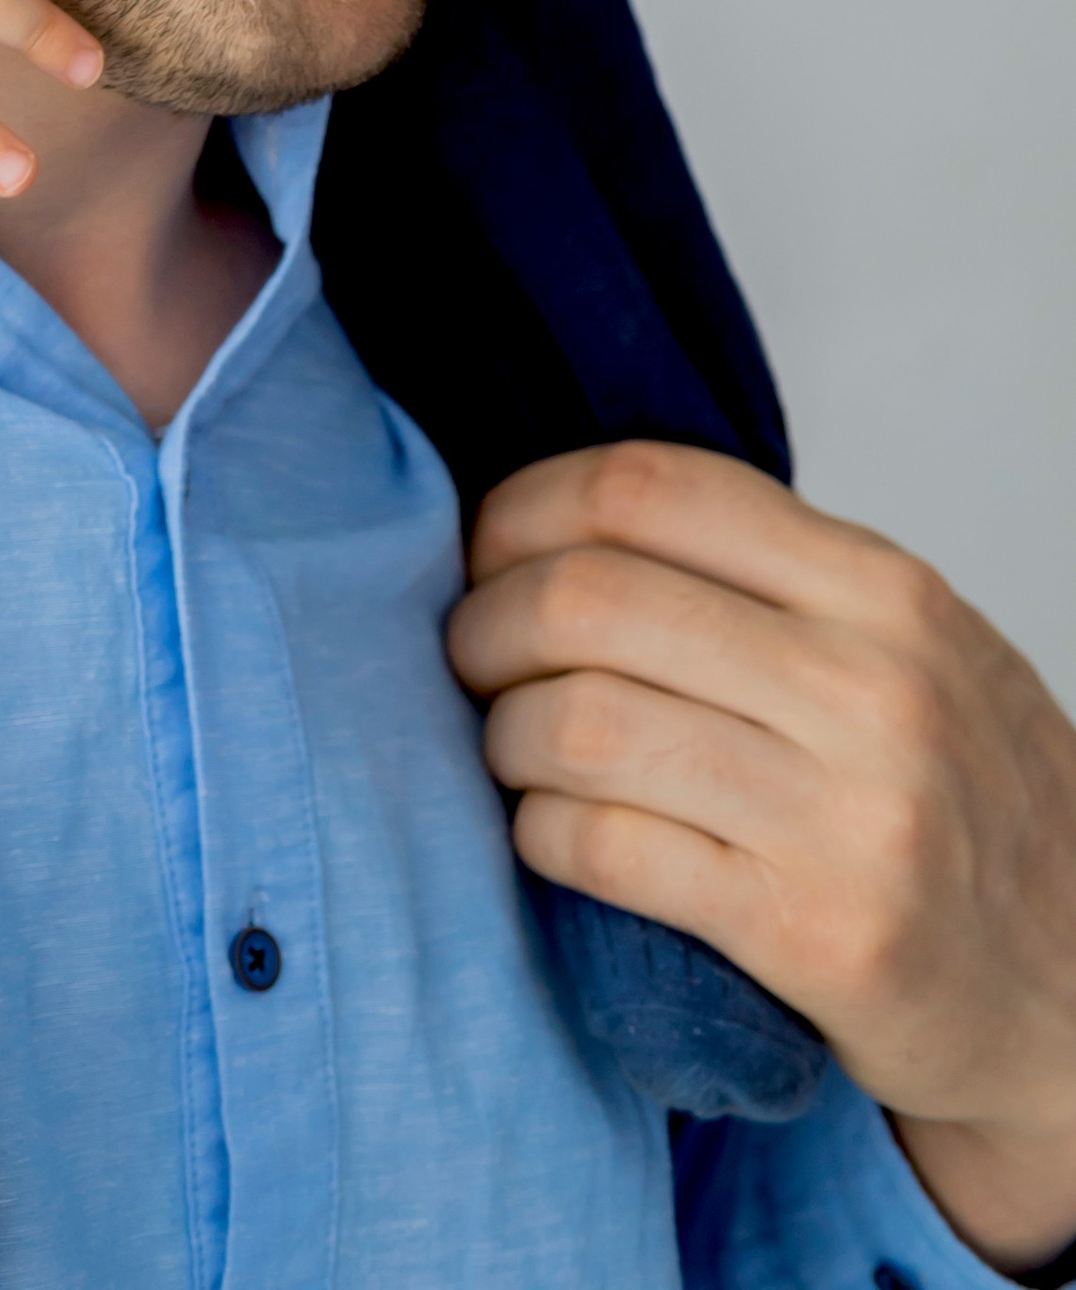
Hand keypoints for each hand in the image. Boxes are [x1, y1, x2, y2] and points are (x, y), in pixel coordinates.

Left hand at [448, 442, 1075, 1271]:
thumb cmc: (960, 797)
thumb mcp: (907, 644)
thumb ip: (767, 573)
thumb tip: (561, 516)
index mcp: (883, 589)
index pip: (646, 489)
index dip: (527, 507)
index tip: (489, 549)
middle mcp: (873, 688)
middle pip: (589, 599)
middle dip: (485, 623)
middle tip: (469, 657)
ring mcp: (849, 818)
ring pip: (580, 724)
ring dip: (501, 735)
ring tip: (506, 749)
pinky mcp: (815, 939)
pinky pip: (607, 850)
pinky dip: (541, 833)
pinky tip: (549, 832)